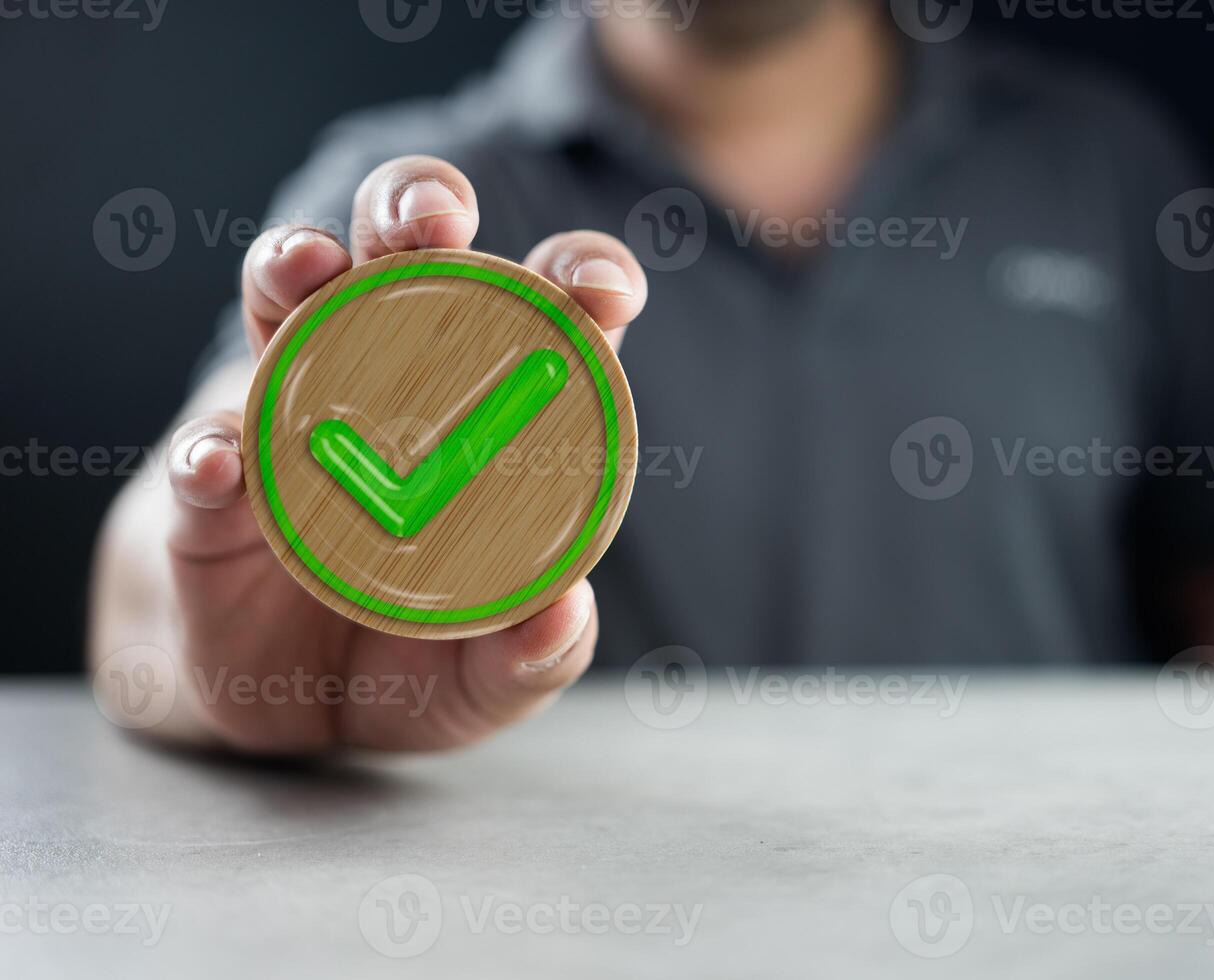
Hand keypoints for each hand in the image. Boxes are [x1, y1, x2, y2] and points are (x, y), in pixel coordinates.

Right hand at [90, 155, 647, 752]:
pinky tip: (219, 465)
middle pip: (405, 255)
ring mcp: (290, 411)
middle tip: (436, 221)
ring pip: (285, 299)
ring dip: (293, 262)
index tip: (600, 286)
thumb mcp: (491, 675)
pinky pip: (201, 446)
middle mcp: (388, 377)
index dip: (579, 274)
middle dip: (420, 206)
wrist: (288, 706)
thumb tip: (564, 613)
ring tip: (307, 268)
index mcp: (489, 408)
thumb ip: (535, 652)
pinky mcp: (210, 484)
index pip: (545, 313)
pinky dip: (206, 446)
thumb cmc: (415, 659)